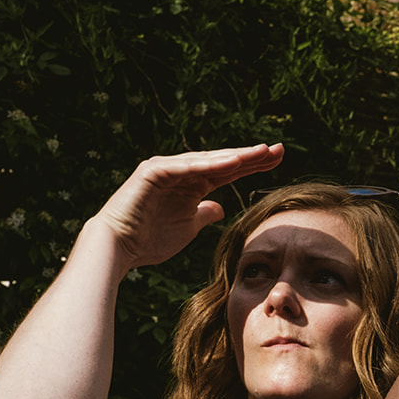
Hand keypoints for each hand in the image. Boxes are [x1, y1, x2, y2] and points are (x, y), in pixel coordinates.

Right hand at [94, 144, 284, 270]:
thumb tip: (220, 208)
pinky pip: (186, 167)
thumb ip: (204, 214)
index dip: (253, 166)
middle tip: (279, 150)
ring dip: (234, 156)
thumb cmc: (150, 240)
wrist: (120, 248)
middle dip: (251, 156)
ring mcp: (167, 169)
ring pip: (207, 160)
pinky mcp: (153, 172)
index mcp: (193, 184)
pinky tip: (232, 161)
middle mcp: (182, 172)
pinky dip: (208, 164)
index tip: (279, 160)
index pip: (229, 171)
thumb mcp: (188, 227)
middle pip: (223, 161)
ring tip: (261, 152)